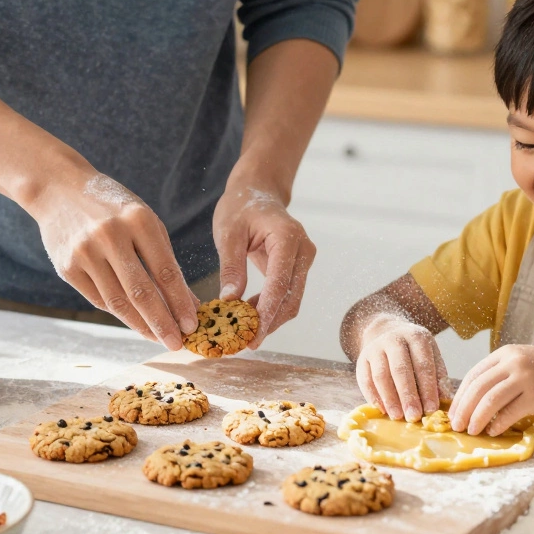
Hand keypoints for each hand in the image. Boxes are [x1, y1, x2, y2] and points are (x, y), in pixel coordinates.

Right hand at [28, 170, 197, 348]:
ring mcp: (85, 252)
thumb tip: (187, 303)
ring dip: (140, 325)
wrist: (59, 189)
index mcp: (138, 219)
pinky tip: (135, 322)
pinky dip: (119, 313)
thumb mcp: (145, 222)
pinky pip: (99, 299)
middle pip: (141, 292)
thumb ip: (165, 260)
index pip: (165, 271)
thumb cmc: (113, 207)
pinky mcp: (66, 267)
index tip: (193, 325)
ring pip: (118, 302)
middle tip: (177, 344)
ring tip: (157, 338)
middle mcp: (110, 235)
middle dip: (162, 323)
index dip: (180, 302)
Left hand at [213, 184, 314, 347]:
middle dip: (270, 323)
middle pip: (292, 298)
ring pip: (292, 300)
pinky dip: (271, 308)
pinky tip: (250, 317)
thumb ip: (231, 267)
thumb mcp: (228, 233)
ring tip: (245, 333)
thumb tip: (229, 301)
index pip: (281, 284)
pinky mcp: (299, 267)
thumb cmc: (241, 206)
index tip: (252, 336)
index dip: (267, 313)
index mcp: (288, 238)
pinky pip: (288, 293)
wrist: (258, 191)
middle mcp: (304, 250)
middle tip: (246, 343)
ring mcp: (304, 259)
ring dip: (271, 319)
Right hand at [355, 315, 445, 421]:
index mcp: (416, 337)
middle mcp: (394, 339)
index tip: (432, 409)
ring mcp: (375, 348)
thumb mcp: (431, 355)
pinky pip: (365, 380)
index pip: (423, 365)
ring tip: (397, 416)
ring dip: (390, 398)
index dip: (428, 388)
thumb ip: (438, 376)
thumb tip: (446, 400)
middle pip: (400, 369)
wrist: (387, 332)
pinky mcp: (362, 359)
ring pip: (381, 375)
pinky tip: (382, 410)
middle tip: (414, 417)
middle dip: (407, 395)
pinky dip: (373, 396)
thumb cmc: (415, 352)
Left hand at [449, 345, 533, 435]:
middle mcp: (513, 362)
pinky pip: (511, 412)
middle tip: (456, 426)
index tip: (452, 413)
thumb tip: (473, 402)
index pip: (473, 375)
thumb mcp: (522, 363)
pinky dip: (499, 424)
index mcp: (505, 353)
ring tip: (471, 431)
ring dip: (477, 418)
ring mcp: (526, 377)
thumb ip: (501, 376)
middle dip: (463, 410)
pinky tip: (494, 431)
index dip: (460, 396)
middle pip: (478, 388)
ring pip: (490, 400)